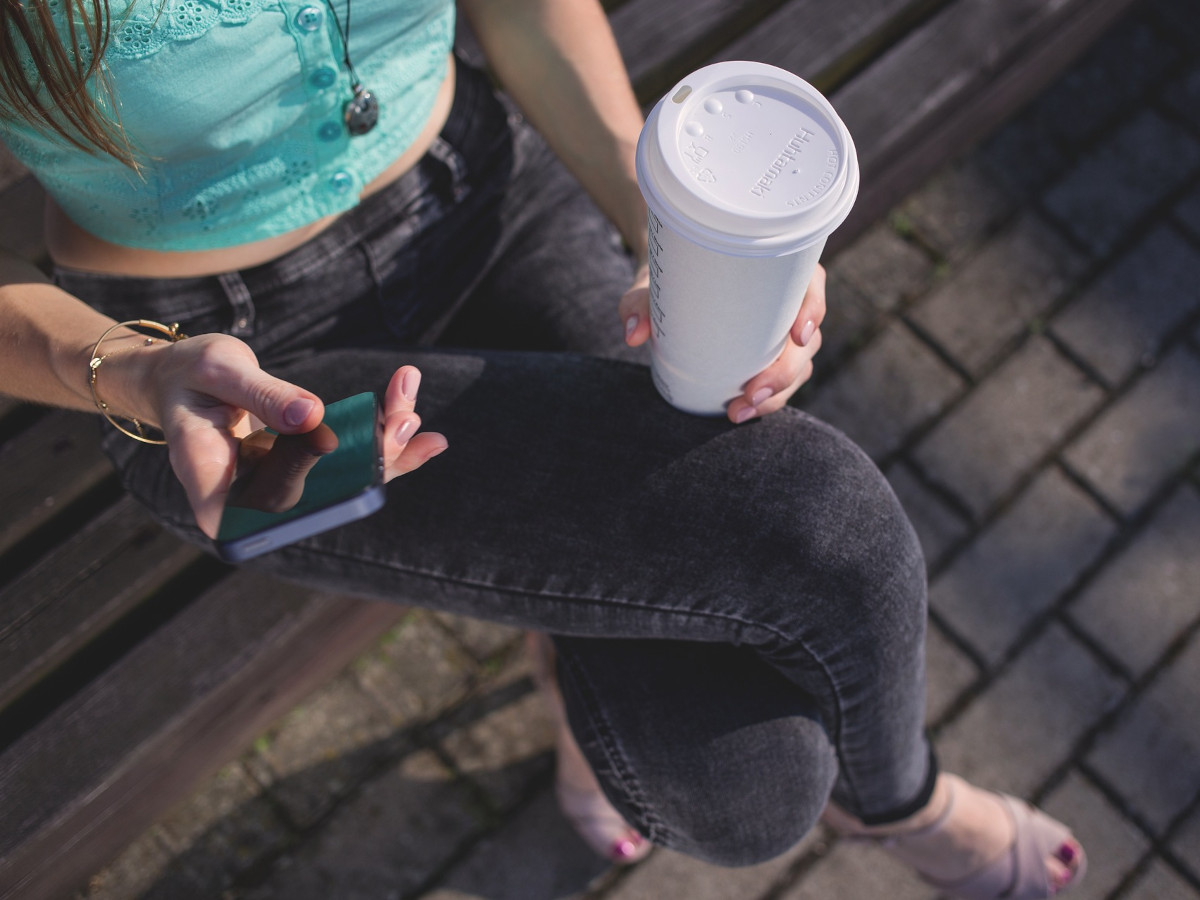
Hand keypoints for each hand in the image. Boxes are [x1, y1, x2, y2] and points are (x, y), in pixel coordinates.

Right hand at [129, 334, 445, 536]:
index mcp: (212, 480)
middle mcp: (250, 493)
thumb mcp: (218, 371)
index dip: (313, 511)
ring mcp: (278, 482)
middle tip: (404, 421)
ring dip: (385, 441)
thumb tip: (313, 418)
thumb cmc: (189, 375)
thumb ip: (262, 394)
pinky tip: (405, 399)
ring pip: (343, 478)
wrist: (182, 378)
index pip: (259, 518)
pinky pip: (345, 458)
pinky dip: (378, 428)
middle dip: (371, 462)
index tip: (359, 481)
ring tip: (409, 398)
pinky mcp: (300, 464)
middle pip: (319, 498)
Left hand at [618, 262, 826, 423]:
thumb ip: (638, 304)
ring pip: (799, 367)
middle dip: (786, 372)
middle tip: (753, 394)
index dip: (813, 309)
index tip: (798, 336)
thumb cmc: (666, 285)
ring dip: (777, 394)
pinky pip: (783, 383)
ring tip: (739, 410)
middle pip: (806, 339)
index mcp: (773, 272)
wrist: (666, 299)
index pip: (809, 284)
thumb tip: (634, 334)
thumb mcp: (649, 290)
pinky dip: (767, 401)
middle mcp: (786, 303)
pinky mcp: (771, 361)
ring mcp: (782, 335)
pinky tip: (741, 412)